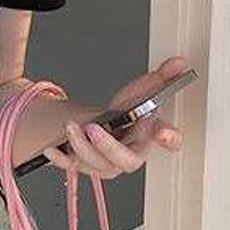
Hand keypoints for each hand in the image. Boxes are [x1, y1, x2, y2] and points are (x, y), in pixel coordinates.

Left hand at [41, 55, 188, 179]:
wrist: (102, 125)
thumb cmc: (125, 114)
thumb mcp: (142, 91)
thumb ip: (162, 78)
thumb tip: (179, 62)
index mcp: (149, 137)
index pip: (170, 141)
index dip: (169, 139)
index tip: (164, 132)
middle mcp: (130, 155)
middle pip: (126, 161)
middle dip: (109, 147)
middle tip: (94, 129)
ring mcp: (106, 164)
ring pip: (96, 164)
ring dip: (81, 147)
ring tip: (70, 126)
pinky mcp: (84, 165)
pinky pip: (72, 167)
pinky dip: (60, 159)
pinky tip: (50, 149)